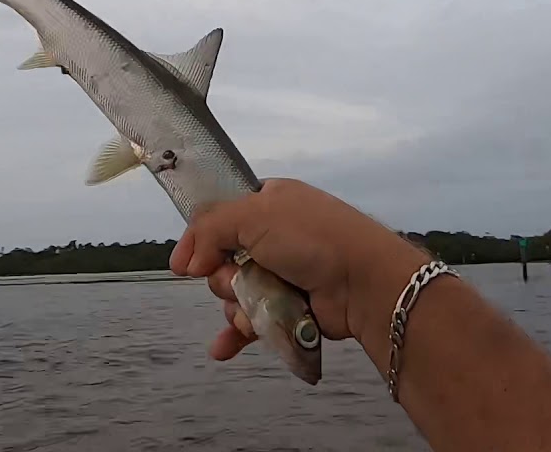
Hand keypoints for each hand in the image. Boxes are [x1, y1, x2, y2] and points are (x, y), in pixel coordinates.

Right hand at [168, 178, 430, 360]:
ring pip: (237, 295)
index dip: (202, 241)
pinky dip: (238, 334)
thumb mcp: (253, 214)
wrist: (363, 280)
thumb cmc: (311, 237)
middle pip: (224, 262)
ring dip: (235, 307)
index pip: (221, 219)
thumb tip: (186, 263)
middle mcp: (275, 235)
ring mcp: (285, 273)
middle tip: (237, 280)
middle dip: (223, 278)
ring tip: (249, 313)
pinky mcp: (292, 307)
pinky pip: (255, 321)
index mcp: (269, 201)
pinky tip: (223, 349)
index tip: (190, 263)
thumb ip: (209, 229)